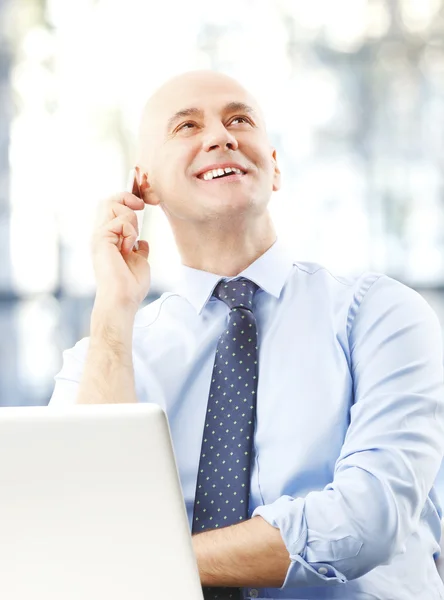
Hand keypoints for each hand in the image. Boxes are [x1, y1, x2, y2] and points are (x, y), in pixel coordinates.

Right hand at [91, 192, 149, 310]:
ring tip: (132, 240)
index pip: (112, 207)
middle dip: (127, 198)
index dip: (128, 199)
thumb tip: (143, 243)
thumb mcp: (139, 262)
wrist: (123, 299)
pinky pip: (120, 221)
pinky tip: (128, 249)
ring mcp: (99, 236)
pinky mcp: (101, 239)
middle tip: (141, 209)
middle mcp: (101, 235)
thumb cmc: (130, 286)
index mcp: (109, 239)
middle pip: (108, 200)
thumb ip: (139, 250)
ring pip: (111, 204)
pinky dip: (130, 232)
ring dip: (130, 219)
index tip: (144, 205)